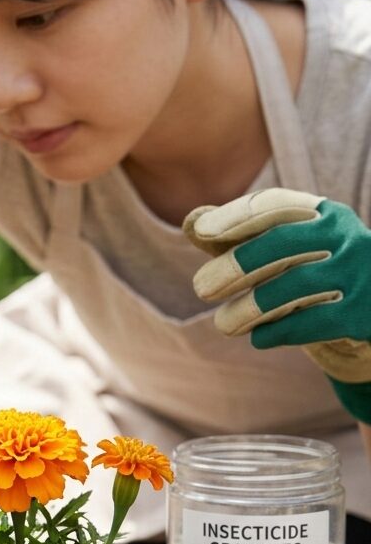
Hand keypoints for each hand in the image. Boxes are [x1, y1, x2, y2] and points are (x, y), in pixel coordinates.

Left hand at [183, 188, 370, 422]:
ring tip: (222, 324)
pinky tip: (257, 338)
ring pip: (295, 285)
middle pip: (283, 243)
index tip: (200, 231)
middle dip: (237, 264)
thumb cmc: (313, 279)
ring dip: (250, 307)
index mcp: (325, 215)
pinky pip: (313, 321)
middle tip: (200, 288)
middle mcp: (348, 237)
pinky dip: (278, 331)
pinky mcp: (365, 313)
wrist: (369, 317)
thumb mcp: (278, 254)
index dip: (236, 216)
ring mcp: (362, 274)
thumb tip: (190, 220)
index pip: (277, 205)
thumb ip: (237, 237)